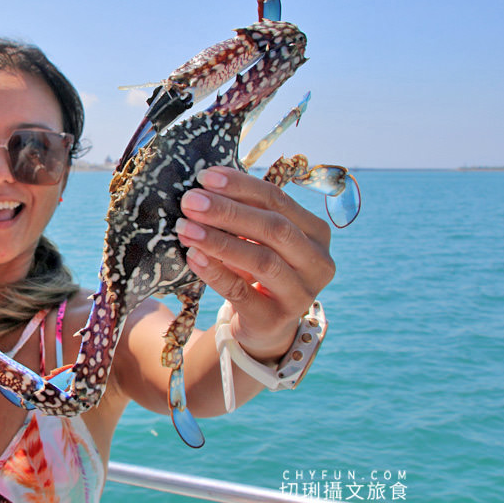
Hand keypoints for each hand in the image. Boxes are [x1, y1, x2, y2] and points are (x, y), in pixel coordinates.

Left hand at [175, 165, 334, 358]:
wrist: (266, 326)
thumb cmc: (259, 269)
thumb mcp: (259, 240)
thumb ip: (244, 214)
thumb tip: (204, 187)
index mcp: (316, 232)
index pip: (279, 200)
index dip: (241, 186)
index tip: (205, 176)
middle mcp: (317, 262)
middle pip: (274, 228)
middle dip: (228, 211)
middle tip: (190, 201)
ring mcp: (301, 293)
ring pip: (262, 260)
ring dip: (219, 241)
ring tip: (185, 228)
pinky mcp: (276, 320)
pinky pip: (241, 292)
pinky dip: (215, 272)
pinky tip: (193, 256)